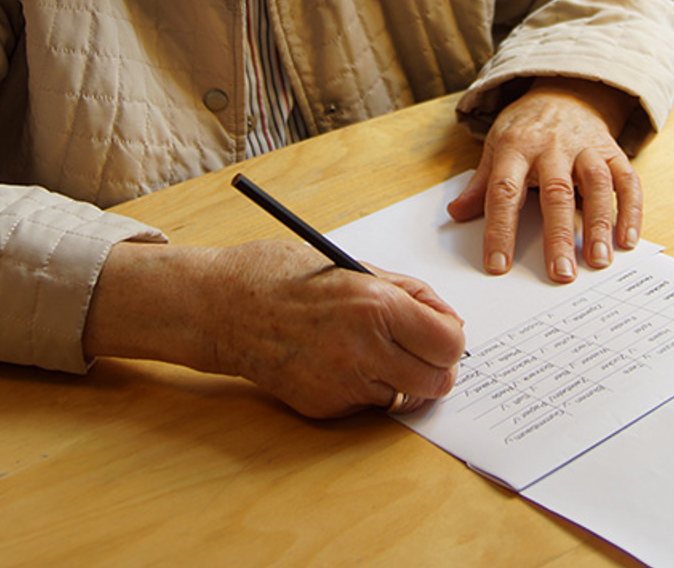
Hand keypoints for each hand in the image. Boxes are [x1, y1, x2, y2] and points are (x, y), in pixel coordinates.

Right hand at [85, 240, 466, 418]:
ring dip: (401, 379)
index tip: (441, 332)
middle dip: (435, 366)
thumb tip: (444, 317)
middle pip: (438, 380)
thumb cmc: (283, 276)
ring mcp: (343, 383)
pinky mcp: (323, 406)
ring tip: (376, 352)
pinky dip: (365, 387)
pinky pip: (367, 403)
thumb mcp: (351, 267)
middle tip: (419, 350)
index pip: (450, 341)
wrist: (222, 308)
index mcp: (376, 305)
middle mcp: (364, 349)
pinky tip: (338, 361)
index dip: (451, 338)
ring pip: (405, 396)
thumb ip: (404, 292)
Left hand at [446, 77, 640, 282]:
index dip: (500, 229)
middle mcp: (552, 147)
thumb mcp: (496, 148)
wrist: (562, 91)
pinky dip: (630, 209)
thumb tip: (456, 215)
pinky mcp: (612, 151)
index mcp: (516, 147)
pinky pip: (627, 180)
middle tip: (561, 274)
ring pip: (597, 185)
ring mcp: (586, 148)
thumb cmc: (526, 128)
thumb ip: (481, 185)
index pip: (504, 191)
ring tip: (598, 261)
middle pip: (556, 193)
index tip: (498, 265)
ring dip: (599, 224)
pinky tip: (627, 238)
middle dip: (559, 236)